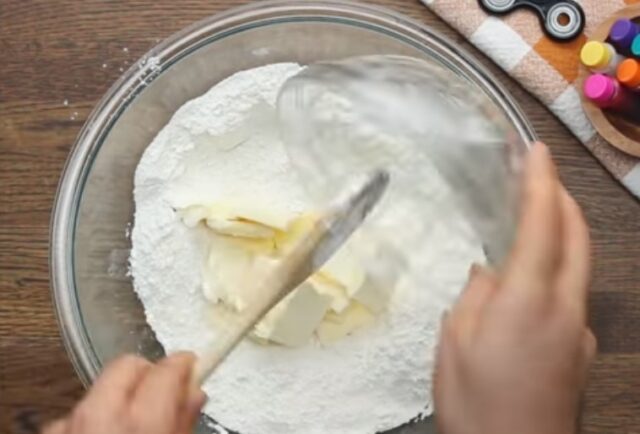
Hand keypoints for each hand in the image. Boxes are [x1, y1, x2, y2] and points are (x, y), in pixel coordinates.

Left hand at [43, 353, 205, 433]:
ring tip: (128, 425)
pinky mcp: (51, 433)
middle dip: (148, 373)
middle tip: (162, 395)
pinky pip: (76, 412)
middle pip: (129, 364)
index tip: (192, 366)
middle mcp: (100, 415)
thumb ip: (181, 420)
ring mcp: (68, 424)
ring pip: (101, 388)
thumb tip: (193, 392)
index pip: (168, 368)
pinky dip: (91, 419)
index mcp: (140, 421)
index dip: (184, 364)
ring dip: (118, 398)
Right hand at [434, 142, 595, 433]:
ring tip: (536, 218)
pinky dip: (558, 271)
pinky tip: (531, 283)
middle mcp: (565, 308)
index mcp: (529, 300)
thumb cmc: (476, 403)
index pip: (542, 225)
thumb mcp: (455, 344)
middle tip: (541, 176)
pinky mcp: (581, 350)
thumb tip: (488, 272)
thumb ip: (474, 297)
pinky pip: (573, 295)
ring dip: (564, 232)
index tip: (537, 152)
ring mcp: (579, 330)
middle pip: (578, 238)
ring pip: (580, 265)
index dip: (540, 183)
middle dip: (563, 199)